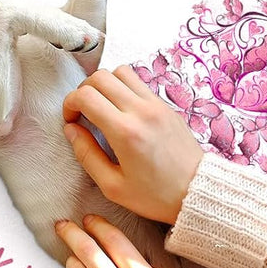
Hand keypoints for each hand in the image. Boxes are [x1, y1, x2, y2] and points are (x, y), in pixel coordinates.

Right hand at [62, 65, 202, 223]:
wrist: (197, 192)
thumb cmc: (156, 196)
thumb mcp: (113, 186)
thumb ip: (87, 155)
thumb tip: (71, 130)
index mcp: (125, 132)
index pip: (86, 96)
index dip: (69, 104)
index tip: (70, 120)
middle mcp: (141, 111)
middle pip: (100, 77)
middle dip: (83, 90)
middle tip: (82, 112)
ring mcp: (156, 105)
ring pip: (120, 71)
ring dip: (104, 84)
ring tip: (101, 107)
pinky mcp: (166, 105)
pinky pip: (138, 82)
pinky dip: (123, 87)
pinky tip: (121, 110)